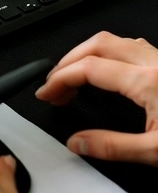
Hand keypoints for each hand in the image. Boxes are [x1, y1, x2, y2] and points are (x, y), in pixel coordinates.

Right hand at [35, 31, 157, 163]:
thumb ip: (113, 147)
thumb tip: (78, 143)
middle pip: (98, 44)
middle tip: (54, 83)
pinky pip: (133, 46)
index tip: (46, 93)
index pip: (89, 69)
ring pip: (116, 40)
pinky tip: (109, 69)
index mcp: (148, 81)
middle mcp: (156, 62)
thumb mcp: (156, 152)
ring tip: (74, 75)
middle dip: (68, 61)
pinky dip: (111, 54)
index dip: (60, 79)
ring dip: (89, 54)